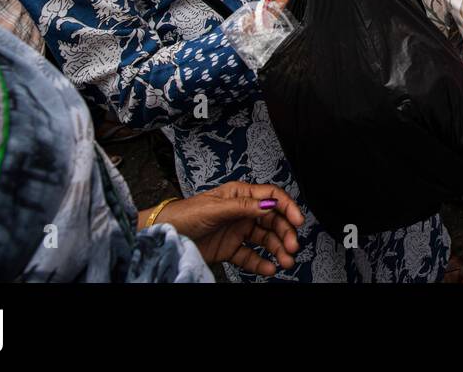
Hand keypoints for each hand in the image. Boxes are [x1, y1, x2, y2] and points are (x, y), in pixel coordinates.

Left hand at [143, 182, 305, 275]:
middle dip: (285, 233)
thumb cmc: (184, 214)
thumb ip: (243, 206)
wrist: (165, 237)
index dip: (287, 207)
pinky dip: (261, 263)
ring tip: (284, 261)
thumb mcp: (214, 208)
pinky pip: (251, 256)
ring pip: (265, 239)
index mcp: (240, 195)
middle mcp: (242, 211)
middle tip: (292, 246)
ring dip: (277, 249)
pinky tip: (269, 268)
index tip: (298, 220)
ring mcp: (237, 230)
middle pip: (272, 220)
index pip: (271, 197)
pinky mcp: (230, 248)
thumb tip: (268, 205)